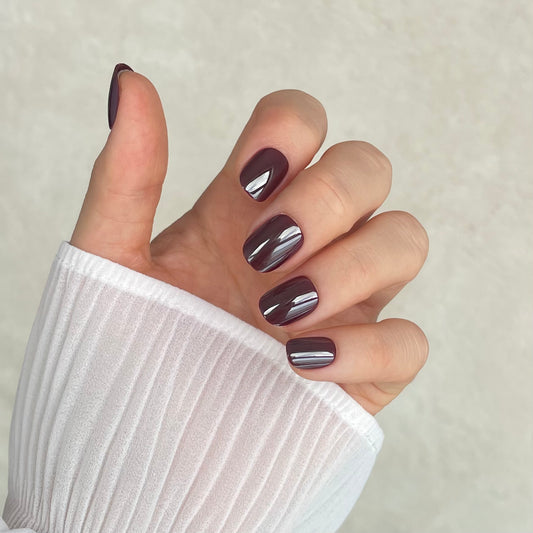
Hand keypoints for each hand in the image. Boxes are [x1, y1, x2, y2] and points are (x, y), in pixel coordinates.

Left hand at [71, 64, 428, 414]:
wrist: (143, 453)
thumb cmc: (128, 351)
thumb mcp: (113, 259)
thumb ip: (125, 176)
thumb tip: (131, 82)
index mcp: (248, 208)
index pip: (302, 123)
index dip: (290, 132)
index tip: (246, 183)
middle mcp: (306, 243)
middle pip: (367, 169)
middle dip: (325, 199)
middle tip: (262, 252)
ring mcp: (343, 303)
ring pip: (405, 240)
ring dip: (350, 265)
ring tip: (279, 309)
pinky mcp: (365, 369)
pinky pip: (408, 341)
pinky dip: (365, 348)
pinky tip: (300, 365)